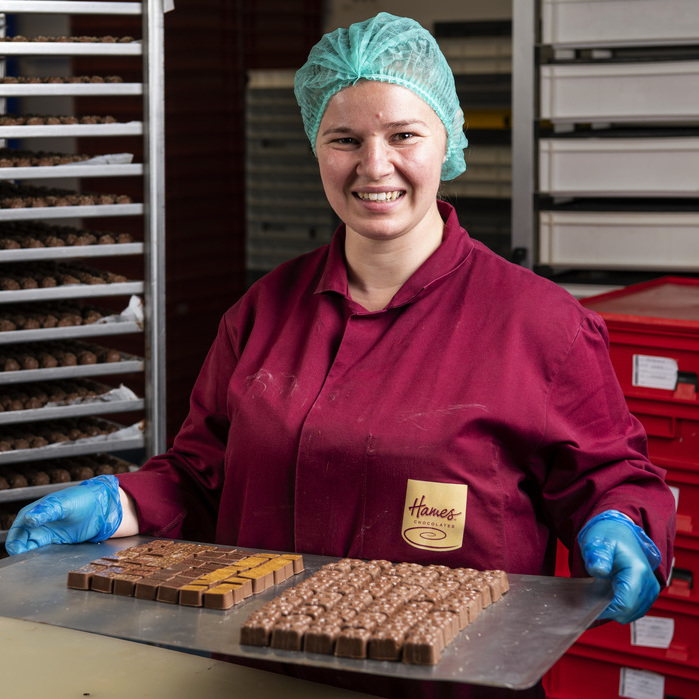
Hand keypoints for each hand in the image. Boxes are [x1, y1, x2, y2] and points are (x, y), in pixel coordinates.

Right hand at [5, 475, 122, 555]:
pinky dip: (43, 558)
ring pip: (31, 550)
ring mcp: (46, 534)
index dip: (15, 545)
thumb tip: (28, 519)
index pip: (15, 534)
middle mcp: (35, 525)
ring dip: (32, 558)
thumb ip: (46, 511)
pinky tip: (48, 561)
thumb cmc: (82, 498)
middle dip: (21, 555)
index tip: (21, 553)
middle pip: (20, 545)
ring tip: (39, 563)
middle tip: (30, 562)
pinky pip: (44, 553)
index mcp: (31, 513)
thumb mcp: (64, 504)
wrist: (101, 506)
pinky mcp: (56, 542)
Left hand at [578, 510, 660, 623]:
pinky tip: (609, 595)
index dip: (607, 611)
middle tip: (592, 598)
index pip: (625, 604)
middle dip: (609, 610)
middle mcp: (648, 582)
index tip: (591, 608)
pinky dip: (620, 607)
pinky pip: (634, 610)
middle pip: (629, 612)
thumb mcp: (597, 542)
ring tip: (601, 593)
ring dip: (615, 609)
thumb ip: (597, 556)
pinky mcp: (647, 592)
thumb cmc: (608, 535)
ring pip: (632, 614)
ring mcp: (650, 589)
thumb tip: (598, 570)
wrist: (619, 530)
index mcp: (637, 571)